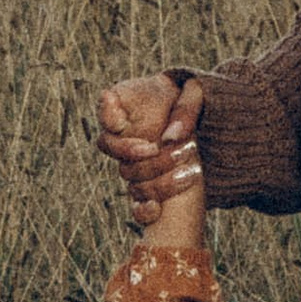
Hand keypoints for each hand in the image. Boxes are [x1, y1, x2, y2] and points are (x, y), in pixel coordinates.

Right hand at [96, 73, 206, 225]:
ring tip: (191, 171)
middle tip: (184, 151)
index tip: (151, 146)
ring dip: (162, 184)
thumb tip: (171, 138)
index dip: (126, 143)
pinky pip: (135, 205)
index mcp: (120, 112)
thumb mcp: (192, 90)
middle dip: (156, 164)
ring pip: (134, 185)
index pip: (108, 127)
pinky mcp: (144, 183)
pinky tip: (157, 210)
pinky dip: (143, 211)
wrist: (183, 109)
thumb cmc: (183, 94)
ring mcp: (130, 165)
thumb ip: (184, 108)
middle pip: (125, 165)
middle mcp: (118, 141)